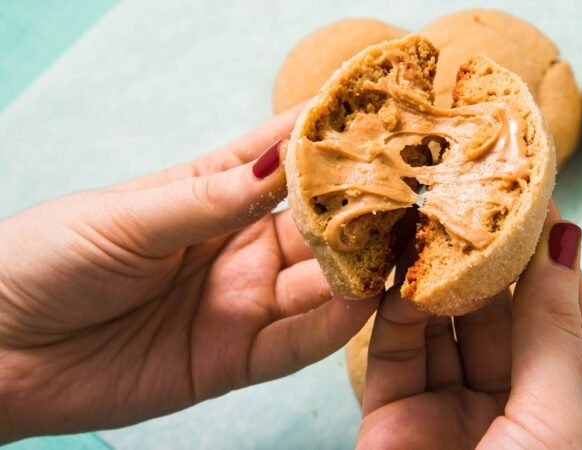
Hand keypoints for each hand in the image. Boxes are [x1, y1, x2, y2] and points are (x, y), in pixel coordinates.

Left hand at [0, 106, 377, 441]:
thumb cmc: (48, 261)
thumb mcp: (130, 218)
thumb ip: (213, 198)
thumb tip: (287, 159)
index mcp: (210, 196)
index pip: (281, 157)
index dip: (328, 135)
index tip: (379, 115)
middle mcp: (237, 247)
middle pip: (316, 224)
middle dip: (363, 205)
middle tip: (414, 188)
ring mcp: (240, 303)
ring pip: (319, 284)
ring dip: (361, 266)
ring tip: (405, 244)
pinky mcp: (234, 358)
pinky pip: (296, 343)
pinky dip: (333, 325)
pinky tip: (365, 302)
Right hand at [357, 205, 581, 448]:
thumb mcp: (558, 424)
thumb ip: (554, 334)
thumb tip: (565, 241)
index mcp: (576, 418)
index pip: (567, 320)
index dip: (552, 258)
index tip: (536, 195)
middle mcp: (514, 410)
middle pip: (503, 317)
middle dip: (488, 254)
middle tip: (474, 189)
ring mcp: (451, 414)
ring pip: (444, 327)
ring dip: (437, 272)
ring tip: (431, 210)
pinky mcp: (392, 419)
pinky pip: (393, 352)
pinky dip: (392, 307)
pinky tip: (399, 261)